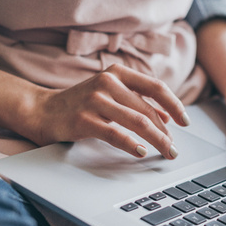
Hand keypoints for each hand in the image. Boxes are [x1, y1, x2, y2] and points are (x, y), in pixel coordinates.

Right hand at [29, 64, 188, 159]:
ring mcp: (95, 100)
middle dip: (166, 131)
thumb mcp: (110, 94)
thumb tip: (168, 116)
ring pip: (137, 121)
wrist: (40, 110)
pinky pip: (115, 133)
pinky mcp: (84, 120)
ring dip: (157, 139)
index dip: (174, 105)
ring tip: (166, 151)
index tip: (185, 121)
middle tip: (174, 148)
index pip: (156, 87)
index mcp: (118, 73)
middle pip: (148, 109)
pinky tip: (141, 151)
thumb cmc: (81, 103)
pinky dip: (131, 144)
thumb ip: (137, 101)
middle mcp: (108, 82)